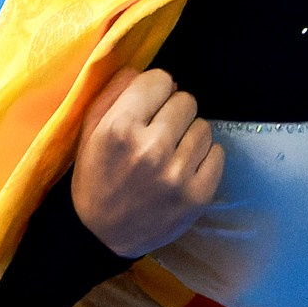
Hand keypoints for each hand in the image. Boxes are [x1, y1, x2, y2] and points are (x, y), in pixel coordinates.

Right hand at [70, 67, 224, 257]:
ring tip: (170, 153)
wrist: (102, 236)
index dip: (153, 91)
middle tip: (159, 133)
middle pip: (186, 100)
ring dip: (189, 135)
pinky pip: (217, 153)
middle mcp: (150, 149)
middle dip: (172, 112)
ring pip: (204, 126)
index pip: (160, 79)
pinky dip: (204, 158)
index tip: (147, 107)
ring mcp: (177, 174)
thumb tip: (144, 70)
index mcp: (119, 128)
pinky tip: (183, 169)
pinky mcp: (198, 196)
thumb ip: (115, 93)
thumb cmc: (95, 177)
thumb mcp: (90, 132)